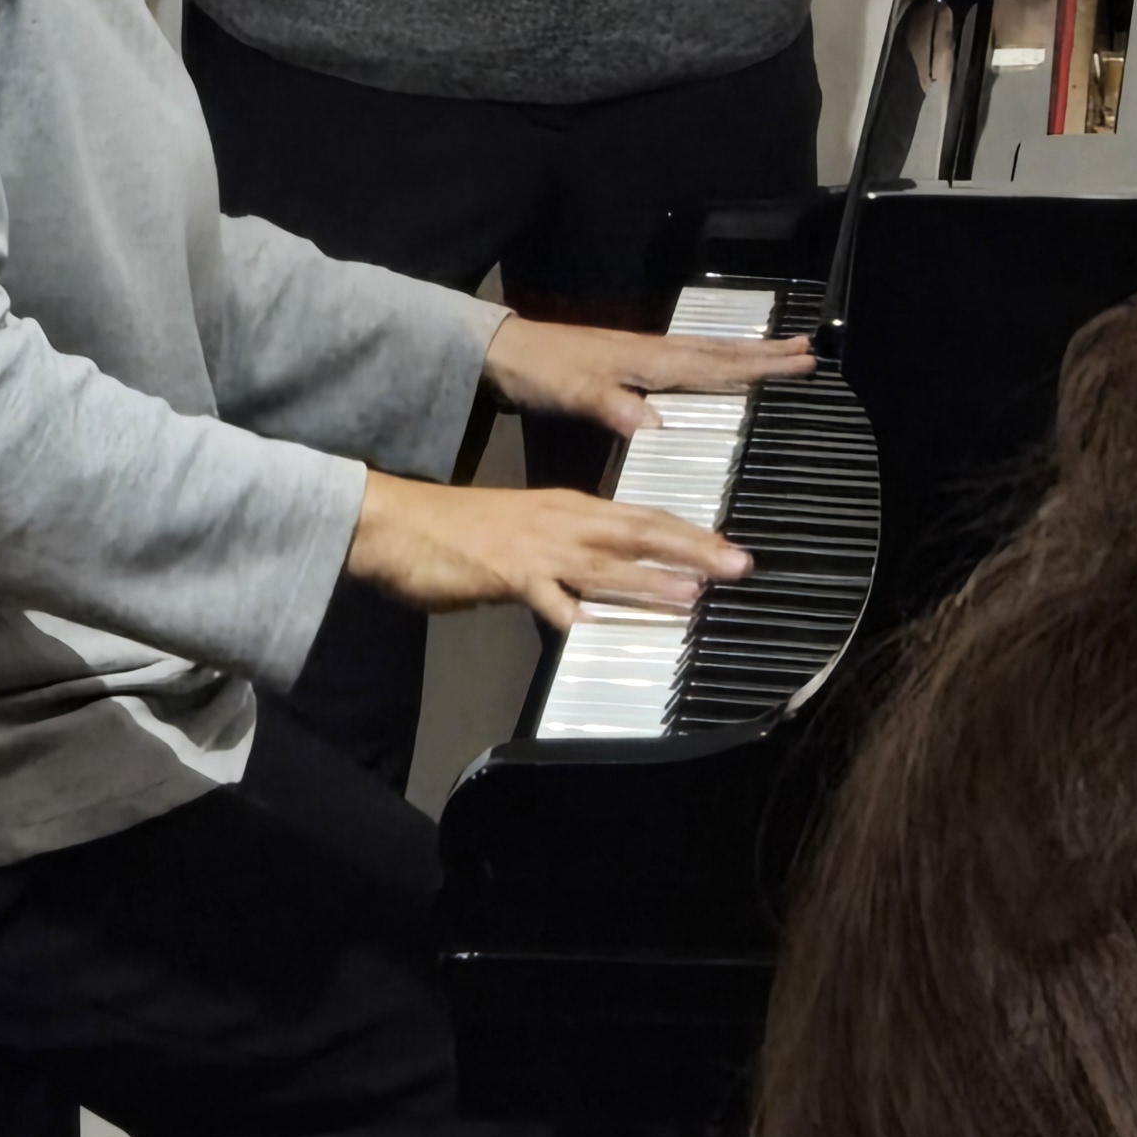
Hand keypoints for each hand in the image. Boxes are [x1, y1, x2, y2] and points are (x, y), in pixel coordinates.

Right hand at [347, 468, 750, 633]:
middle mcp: (560, 521)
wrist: (398, 522)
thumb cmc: (457, 531)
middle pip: (637, 533)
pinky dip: (569, 611)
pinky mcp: (504, 573)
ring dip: (649, 581)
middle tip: (738, 564)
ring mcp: (534, 548)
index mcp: (566, 508)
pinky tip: (591, 628)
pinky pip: (544, 596)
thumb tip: (597, 587)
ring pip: (604, 564)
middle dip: (691, 550)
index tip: (729, 548)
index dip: (688, 533)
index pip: (640, 517)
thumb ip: (565, 558)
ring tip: (692, 595)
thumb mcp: (523, 535)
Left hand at [481, 310, 813, 443]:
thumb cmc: (542, 372)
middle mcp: (653, 353)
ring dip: (745, 355)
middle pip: (720, 352)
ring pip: (707, 354)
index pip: (714, 364)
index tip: (799, 362)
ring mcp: (643, 355)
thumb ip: (613, 406)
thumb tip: (657, 425)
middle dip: (764, 354)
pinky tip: (721, 370)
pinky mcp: (631, 364)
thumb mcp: (574, 391)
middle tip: (808, 352)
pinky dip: (715, 363)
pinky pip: (689, 362)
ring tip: (781, 355)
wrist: (506, 354)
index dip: (757, 366)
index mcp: (648, 360)